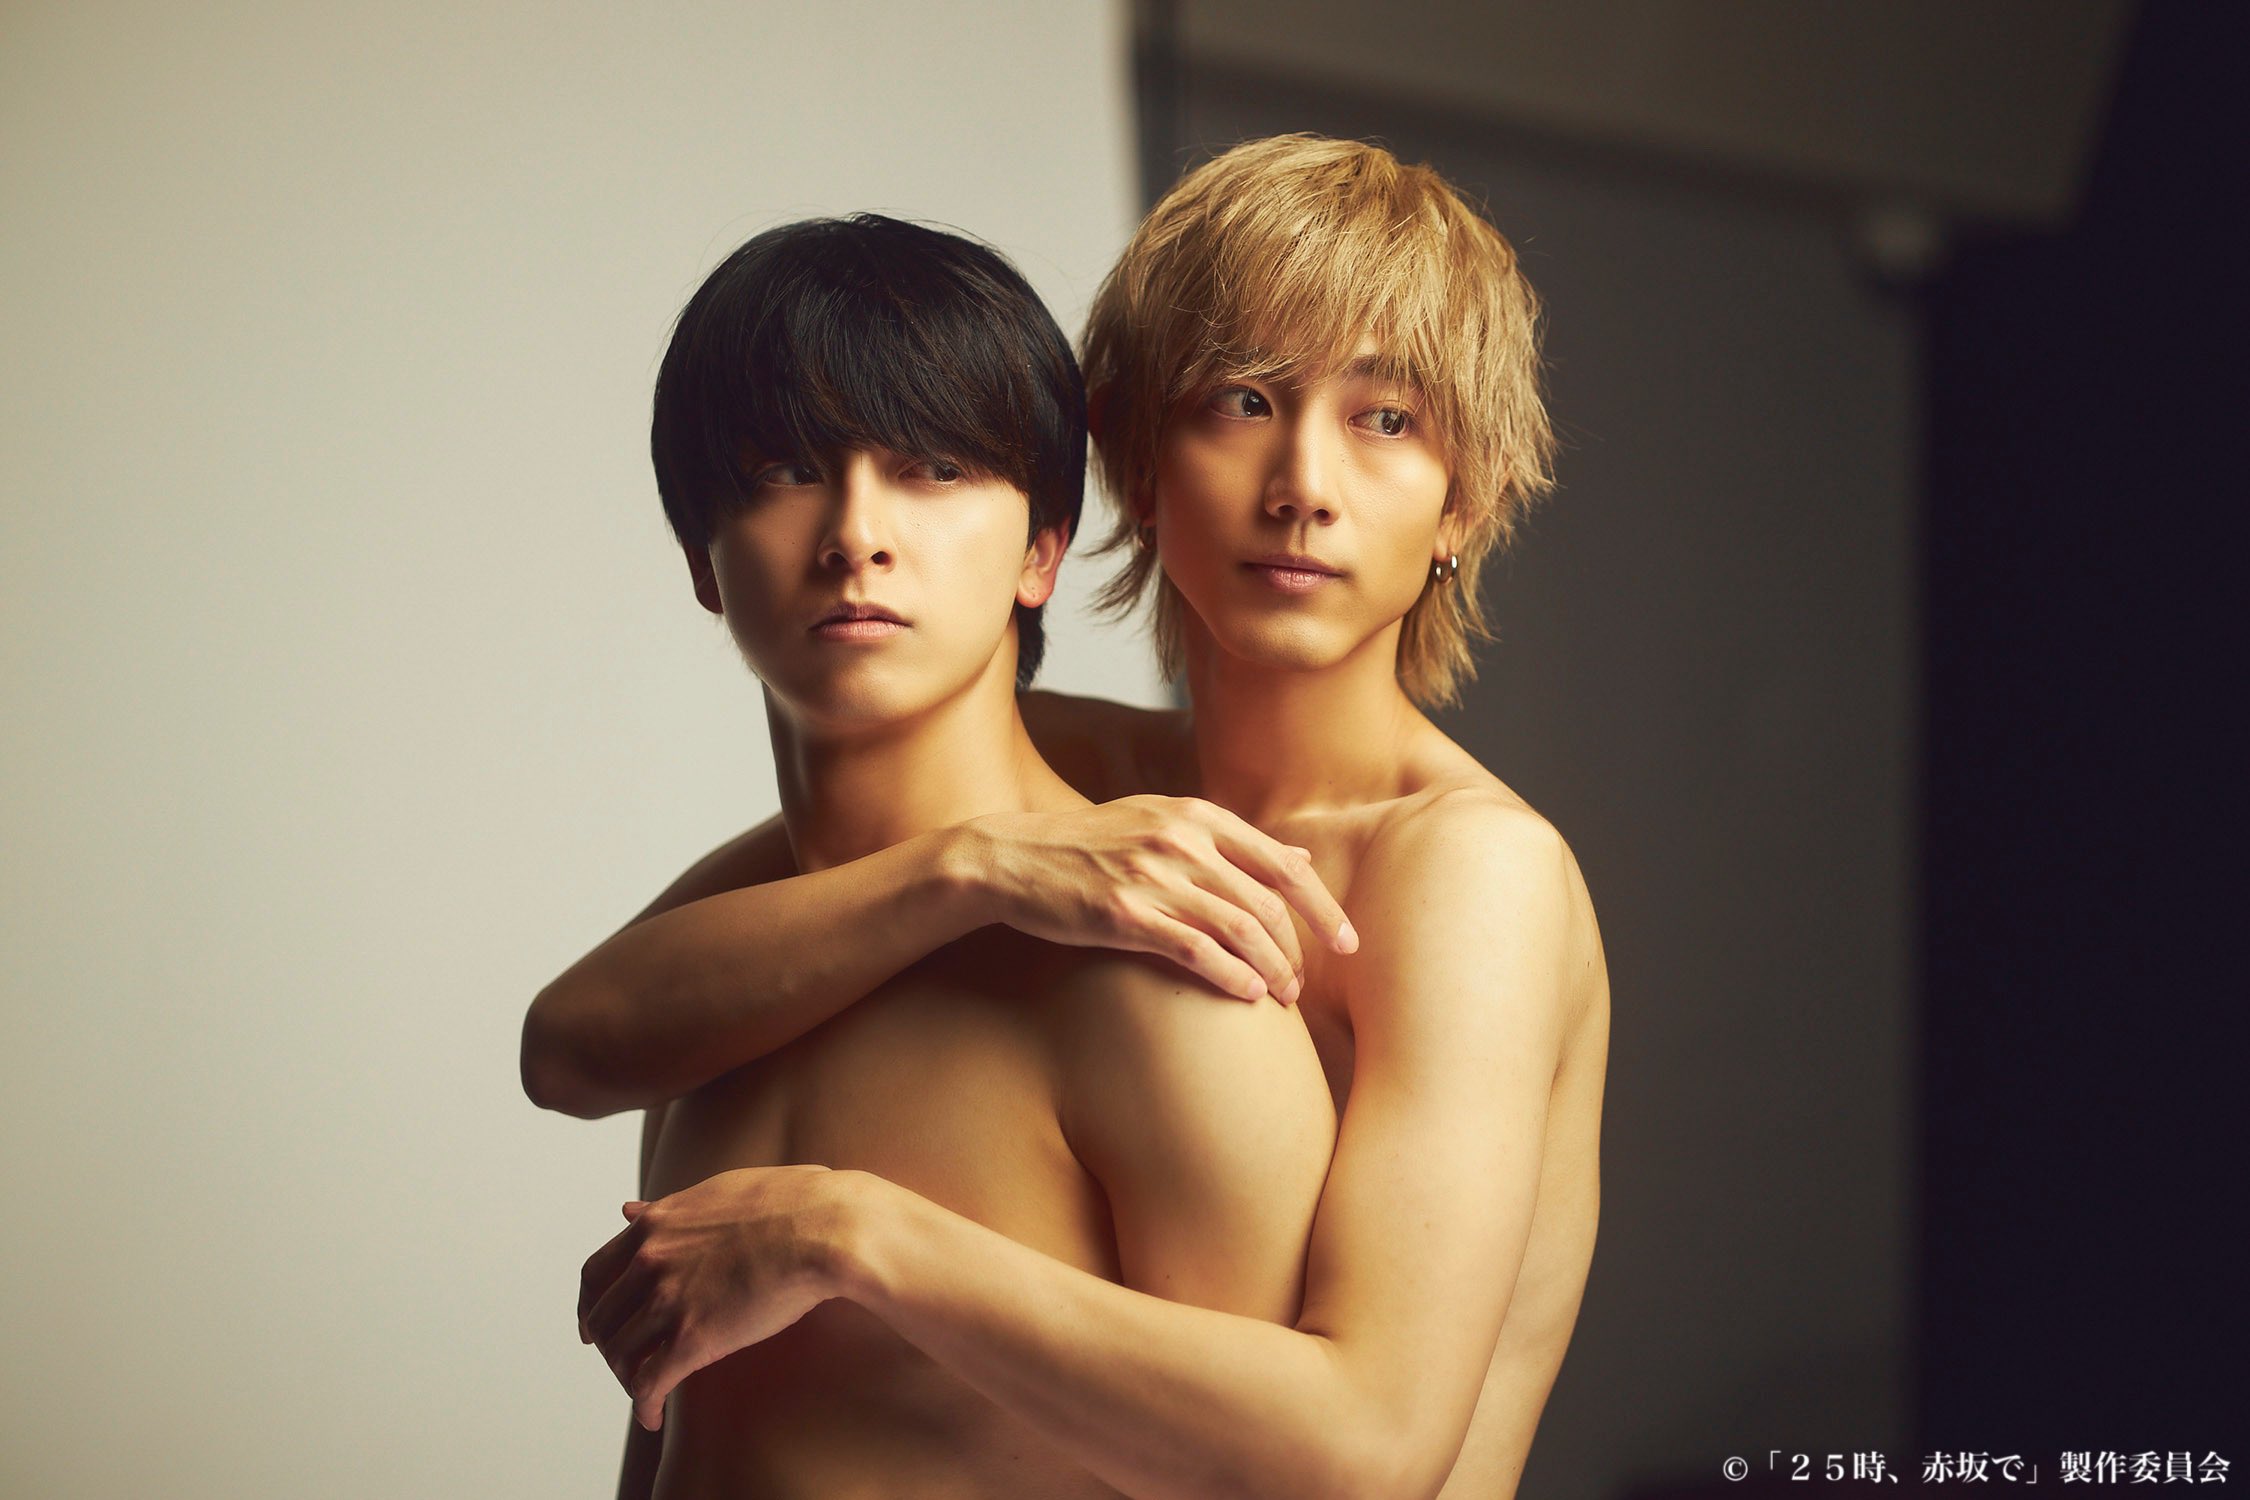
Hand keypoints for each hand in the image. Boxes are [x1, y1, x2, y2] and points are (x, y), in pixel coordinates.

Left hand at [578, 1165, 844, 1429]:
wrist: (827, 1228)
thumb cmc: (793, 1202)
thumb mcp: (718, 1191)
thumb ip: (667, 1207)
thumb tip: (628, 1208)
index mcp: (656, 1225)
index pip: (596, 1274)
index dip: (591, 1306)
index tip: (593, 1324)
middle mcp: (651, 1260)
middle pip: (602, 1318)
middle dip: (607, 1347)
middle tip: (622, 1364)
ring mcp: (669, 1299)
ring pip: (620, 1354)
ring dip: (627, 1378)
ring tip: (645, 1392)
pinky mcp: (694, 1337)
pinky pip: (649, 1383)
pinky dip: (644, 1406)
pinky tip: (653, 1418)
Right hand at [962, 797, 1357, 1003]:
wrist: (1014, 858)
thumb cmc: (1092, 846)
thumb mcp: (1162, 823)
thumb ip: (1231, 844)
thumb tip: (1301, 863)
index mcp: (1196, 816)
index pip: (1281, 864)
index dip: (1322, 907)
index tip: (1347, 942)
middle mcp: (1181, 840)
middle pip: (1268, 901)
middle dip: (1299, 949)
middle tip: (1306, 984)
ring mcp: (1153, 876)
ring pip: (1240, 928)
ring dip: (1272, 968)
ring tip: (1283, 996)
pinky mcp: (1124, 914)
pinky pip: (1196, 950)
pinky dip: (1232, 975)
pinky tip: (1247, 995)